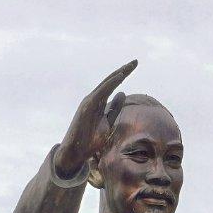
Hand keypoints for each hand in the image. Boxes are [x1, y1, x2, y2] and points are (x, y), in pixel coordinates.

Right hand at [53, 60, 137, 178]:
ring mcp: (89, 102)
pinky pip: (101, 92)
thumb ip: (114, 108)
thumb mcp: (108, 122)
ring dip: (118, 74)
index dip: (124, 75)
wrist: (77, 151)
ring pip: (105, 84)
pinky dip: (110, 84)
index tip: (134, 66)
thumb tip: (123, 93)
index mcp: (98, 101)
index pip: (113, 85)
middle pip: (110, 81)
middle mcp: (93, 98)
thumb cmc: (90, 139)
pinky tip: (119, 77)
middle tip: (136, 61)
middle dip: (123, 70)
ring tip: (129, 66)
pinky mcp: (86, 107)